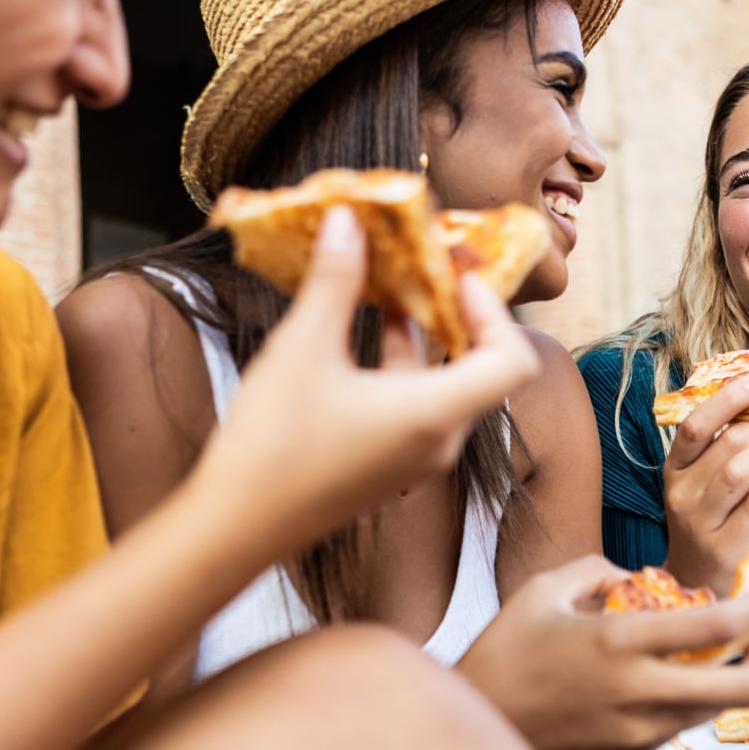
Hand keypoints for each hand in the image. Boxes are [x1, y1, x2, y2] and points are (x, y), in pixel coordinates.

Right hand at [189, 206, 538, 560]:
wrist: (235, 528)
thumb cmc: (272, 444)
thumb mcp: (302, 348)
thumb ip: (334, 281)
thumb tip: (349, 221)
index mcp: (435, 415)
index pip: (512, 361)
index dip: (495, 312)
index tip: (456, 275)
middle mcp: (438, 442)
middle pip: (481, 370)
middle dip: (456, 314)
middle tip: (429, 270)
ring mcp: (414, 460)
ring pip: (442, 387)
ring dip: (421, 337)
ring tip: (389, 288)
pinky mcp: (387, 466)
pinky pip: (415, 407)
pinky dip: (400, 367)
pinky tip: (358, 333)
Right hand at [457, 555, 748, 749]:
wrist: (475, 727)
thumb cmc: (503, 652)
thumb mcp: (541, 591)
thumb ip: (596, 571)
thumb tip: (633, 577)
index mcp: (619, 641)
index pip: (716, 625)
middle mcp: (638, 691)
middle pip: (741, 688)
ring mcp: (636, 733)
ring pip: (713, 711)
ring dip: (728, 685)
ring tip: (720, 662)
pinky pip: (675, 727)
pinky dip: (683, 703)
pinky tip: (664, 685)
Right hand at [661, 375, 748, 593]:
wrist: (693, 585)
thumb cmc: (708, 525)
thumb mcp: (701, 486)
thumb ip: (723, 450)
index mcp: (674, 470)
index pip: (694, 425)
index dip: (729, 398)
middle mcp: (680, 494)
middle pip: (726, 445)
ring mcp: (700, 523)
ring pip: (740, 471)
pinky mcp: (724, 547)